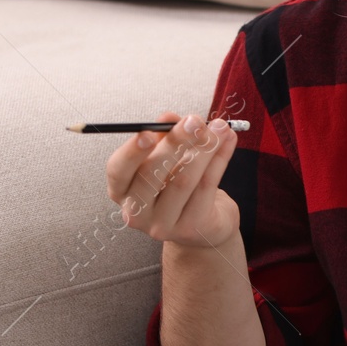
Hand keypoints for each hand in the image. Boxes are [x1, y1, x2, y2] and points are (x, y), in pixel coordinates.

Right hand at [107, 111, 240, 249]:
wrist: (204, 224)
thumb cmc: (179, 184)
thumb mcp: (168, 158)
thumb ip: (165, 136)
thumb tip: (168, 117)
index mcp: (122, 190)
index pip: (118, 171)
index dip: (132, 152)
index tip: (148, 132)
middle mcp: (136, 212)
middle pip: (152, 175)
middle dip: (176, 143)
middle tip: (195, 121)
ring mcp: (164, 224)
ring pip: (184, 180)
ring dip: (205, 149)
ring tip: (220, 128)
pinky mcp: (192, 228)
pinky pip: (207, 187)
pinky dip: (220, 159)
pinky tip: (228, 141)